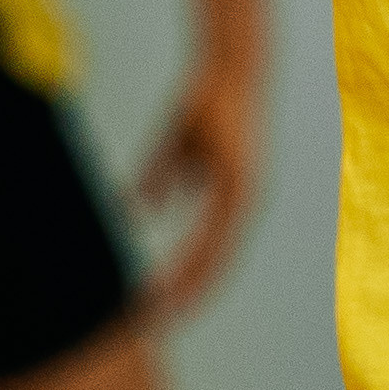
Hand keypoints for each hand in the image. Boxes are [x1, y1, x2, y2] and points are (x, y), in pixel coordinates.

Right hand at [137, 56, 263, 315]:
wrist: (228, 68)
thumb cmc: (206, 102)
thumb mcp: (177, 148)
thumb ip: (163, 178)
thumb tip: (143, 208)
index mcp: (233, 198)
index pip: (213, 252)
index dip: (188, 280)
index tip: (162, 304)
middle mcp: (244, 203)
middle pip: (216, 264)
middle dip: (187, 295)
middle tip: (157, 322)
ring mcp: (245, 195)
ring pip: (216, 257)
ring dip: (187, 286)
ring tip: (159, 310)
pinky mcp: (237, 184)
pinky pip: (214, 234)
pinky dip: (192, 261)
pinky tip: (170, 277)